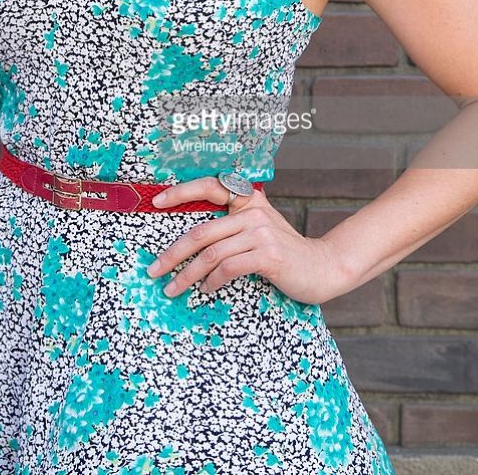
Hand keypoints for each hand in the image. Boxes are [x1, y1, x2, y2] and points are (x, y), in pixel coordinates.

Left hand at [147, 175, 347, 304]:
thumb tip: (192, 240)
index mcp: (249, 201)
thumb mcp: (260, 230)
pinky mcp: (268, 255)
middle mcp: (254, 212)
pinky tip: (206, 290)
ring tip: (173, 289)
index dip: (181, 192)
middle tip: (154, 270)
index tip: (156, 202)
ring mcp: (262, 232)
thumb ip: (234, 226)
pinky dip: (212, 281)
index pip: (210, 187)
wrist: (323, 267)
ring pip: (212, 252)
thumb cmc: (285, 253)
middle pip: (202, 230)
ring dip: (187, 274)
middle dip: (173, 252)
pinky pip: (229, 267)